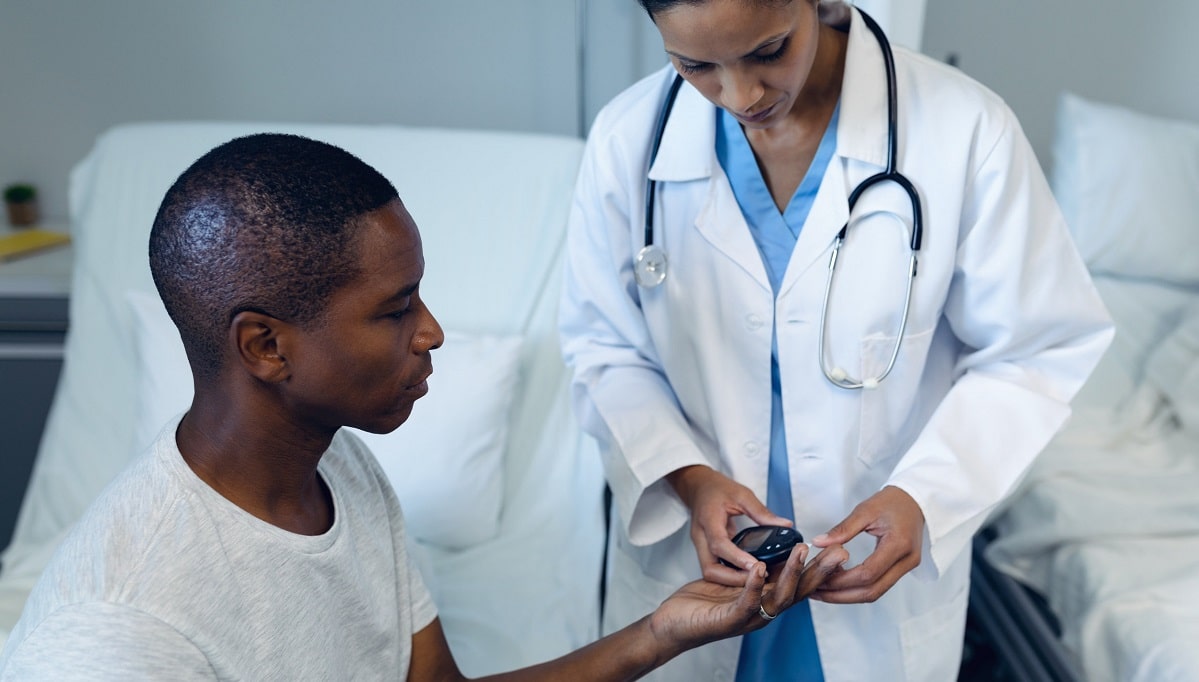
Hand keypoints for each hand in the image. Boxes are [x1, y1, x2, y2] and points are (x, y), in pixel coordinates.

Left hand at [648, 541, 848, 656]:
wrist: (673, 624)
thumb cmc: (703, 602)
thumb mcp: (735, 579)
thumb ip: (756, 568)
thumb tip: (775, 552)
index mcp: (766, 600)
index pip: (801, 584)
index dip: (821, 570)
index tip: (839, 551)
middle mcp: (763, 611)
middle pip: (799, 591)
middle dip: (819, 572)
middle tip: (838, 553)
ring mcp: (748, 618)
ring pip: (778, 597)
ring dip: (792, 574)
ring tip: (802, 552)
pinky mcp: (728, 621)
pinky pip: (745, 603)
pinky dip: (754, 586)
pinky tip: (759, 569)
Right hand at [667, 466, 792, 585]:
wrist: (698, 486)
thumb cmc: (717, 488)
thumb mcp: (742, 494)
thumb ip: (762, 512)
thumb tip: (786, 525)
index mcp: (708, 520)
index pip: (719, 544)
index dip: (737, 558)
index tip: (756, 566)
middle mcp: (701, 537)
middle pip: (710, 568)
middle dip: (732, 579)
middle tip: (757, 580)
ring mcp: (701, 546)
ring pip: (710, 573)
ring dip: (730, 580)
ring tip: (754, 580)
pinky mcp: (705, 551)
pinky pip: (715, 568)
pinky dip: (729, 575)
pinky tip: (747, 575)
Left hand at [810, 486, 924, 603]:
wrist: (914, 501)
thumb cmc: (891, 502)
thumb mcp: (865, 510)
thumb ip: (842, 529)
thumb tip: (818, 543)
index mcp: (898, 544)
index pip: (868, 573)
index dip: (842, 580)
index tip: (820, 579)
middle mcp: (906, 561)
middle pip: (872, 591)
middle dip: (842, 595)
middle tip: (817, 592)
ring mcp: (907, 567)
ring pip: (876, 592)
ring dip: (848, 595)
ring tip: (824, 590)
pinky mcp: (903, 568)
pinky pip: (879, 585)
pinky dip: (858, 588)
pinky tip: (839, 582)